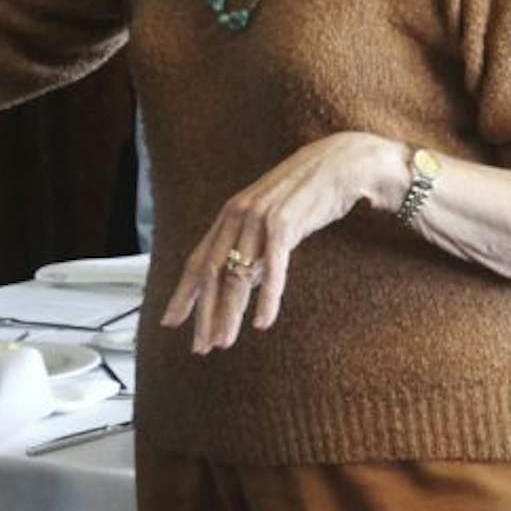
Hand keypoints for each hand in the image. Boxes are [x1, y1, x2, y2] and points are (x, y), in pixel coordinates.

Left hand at [161, 132, 398, 352]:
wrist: (341, 163)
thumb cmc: (306, 195)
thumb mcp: (270, 222)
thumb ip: (252, 249)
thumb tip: (241, 284)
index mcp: (228, 217)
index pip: (197, 261)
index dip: (183, 294)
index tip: (169, 322)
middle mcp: (237, 217)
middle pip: (211, 274)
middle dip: (203, 314)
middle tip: (199, 347)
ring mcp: (259, 219)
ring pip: (237, 275)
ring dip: (229, 313)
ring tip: (223, 342)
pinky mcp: (285, 223)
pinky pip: (272, 267)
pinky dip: (266, 297)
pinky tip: (262, 322)